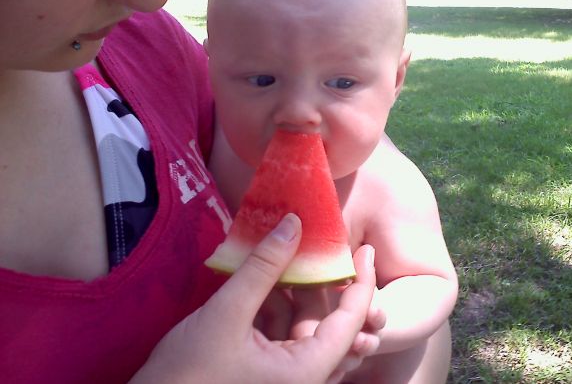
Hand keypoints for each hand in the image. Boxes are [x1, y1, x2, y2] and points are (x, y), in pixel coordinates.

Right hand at [131, 213, 377, 383]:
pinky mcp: (265, 373)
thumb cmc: (186, 375)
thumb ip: (262, 268)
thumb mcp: (226, 315)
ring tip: (283, 256)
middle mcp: (304, 377)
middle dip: (321, 283)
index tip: (365, 248)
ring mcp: (285, 376)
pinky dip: (274, 308)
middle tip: (314, 244)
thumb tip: (294, 222)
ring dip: (294, 293)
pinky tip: (261, 282)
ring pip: (304, 326)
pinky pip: (282, 335)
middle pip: (329, 323)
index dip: (362, 281)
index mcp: (308, 372)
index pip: (351, 320)